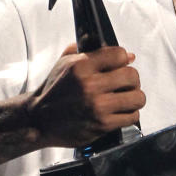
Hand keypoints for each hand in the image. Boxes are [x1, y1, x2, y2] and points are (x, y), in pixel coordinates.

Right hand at [26, 44, 145, 147]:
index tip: (120, 65)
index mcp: (81, 66)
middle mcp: (90, 85)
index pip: (119, 54)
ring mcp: (97, 106)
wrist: (38, 120)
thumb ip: (90, 51)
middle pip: (132, 76)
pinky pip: (132, 117)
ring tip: (126, 98)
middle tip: (125, 84)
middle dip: (131, 79)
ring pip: (137, 97)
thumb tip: (126, 54)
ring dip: (134, 97)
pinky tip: (121, 112)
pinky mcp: (102, 125)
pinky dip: (130, 114)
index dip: (122, 59)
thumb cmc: (53, 91)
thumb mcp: (64, 62)